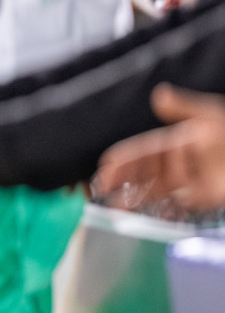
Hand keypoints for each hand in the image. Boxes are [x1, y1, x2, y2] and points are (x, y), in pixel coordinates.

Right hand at [92, 84, 224, 211]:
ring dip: (136, 200)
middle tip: (101, 192)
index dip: (122, 159)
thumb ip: (184, 108)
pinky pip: (177, 207)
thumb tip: (159, 95)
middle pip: (144, 174)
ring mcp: (191, 182)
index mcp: (178, 142)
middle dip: (122, 183)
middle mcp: (180, 163)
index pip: (142, 151)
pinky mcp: (205, 199)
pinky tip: (150, 217)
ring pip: (156, 192)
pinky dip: (162, 212)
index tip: (105, 167)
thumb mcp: (212, 116)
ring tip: (118, 210)